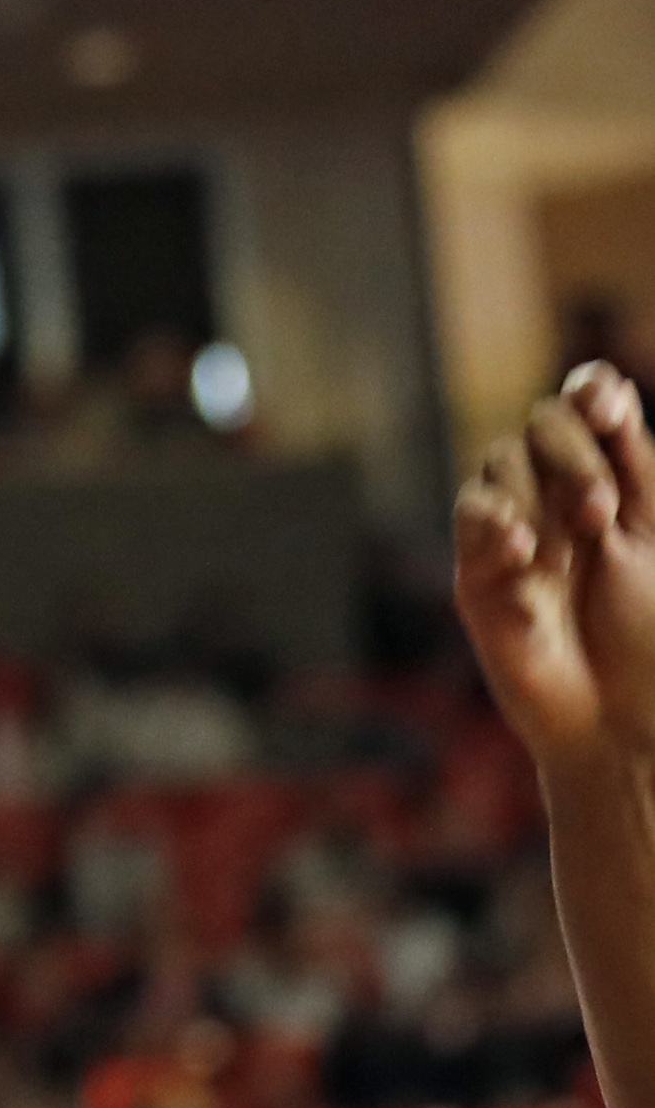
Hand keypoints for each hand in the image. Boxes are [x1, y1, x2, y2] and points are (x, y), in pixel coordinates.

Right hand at [455, 363, 654, 775]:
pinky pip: (471, 515)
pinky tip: (524, 554)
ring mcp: (516, 529)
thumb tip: (606, 380)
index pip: (592, 410)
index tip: (605, 400)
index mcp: (617, 485)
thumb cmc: (654, 644)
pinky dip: (494, 521)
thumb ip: (636, 469)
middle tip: (601, 511)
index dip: (593, 393)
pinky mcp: (477, 568)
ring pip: (501, 461)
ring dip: (535, 493)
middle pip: (543, 423)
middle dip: (570, 452)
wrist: (624, 727)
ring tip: (566, 546)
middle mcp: (561, 497)